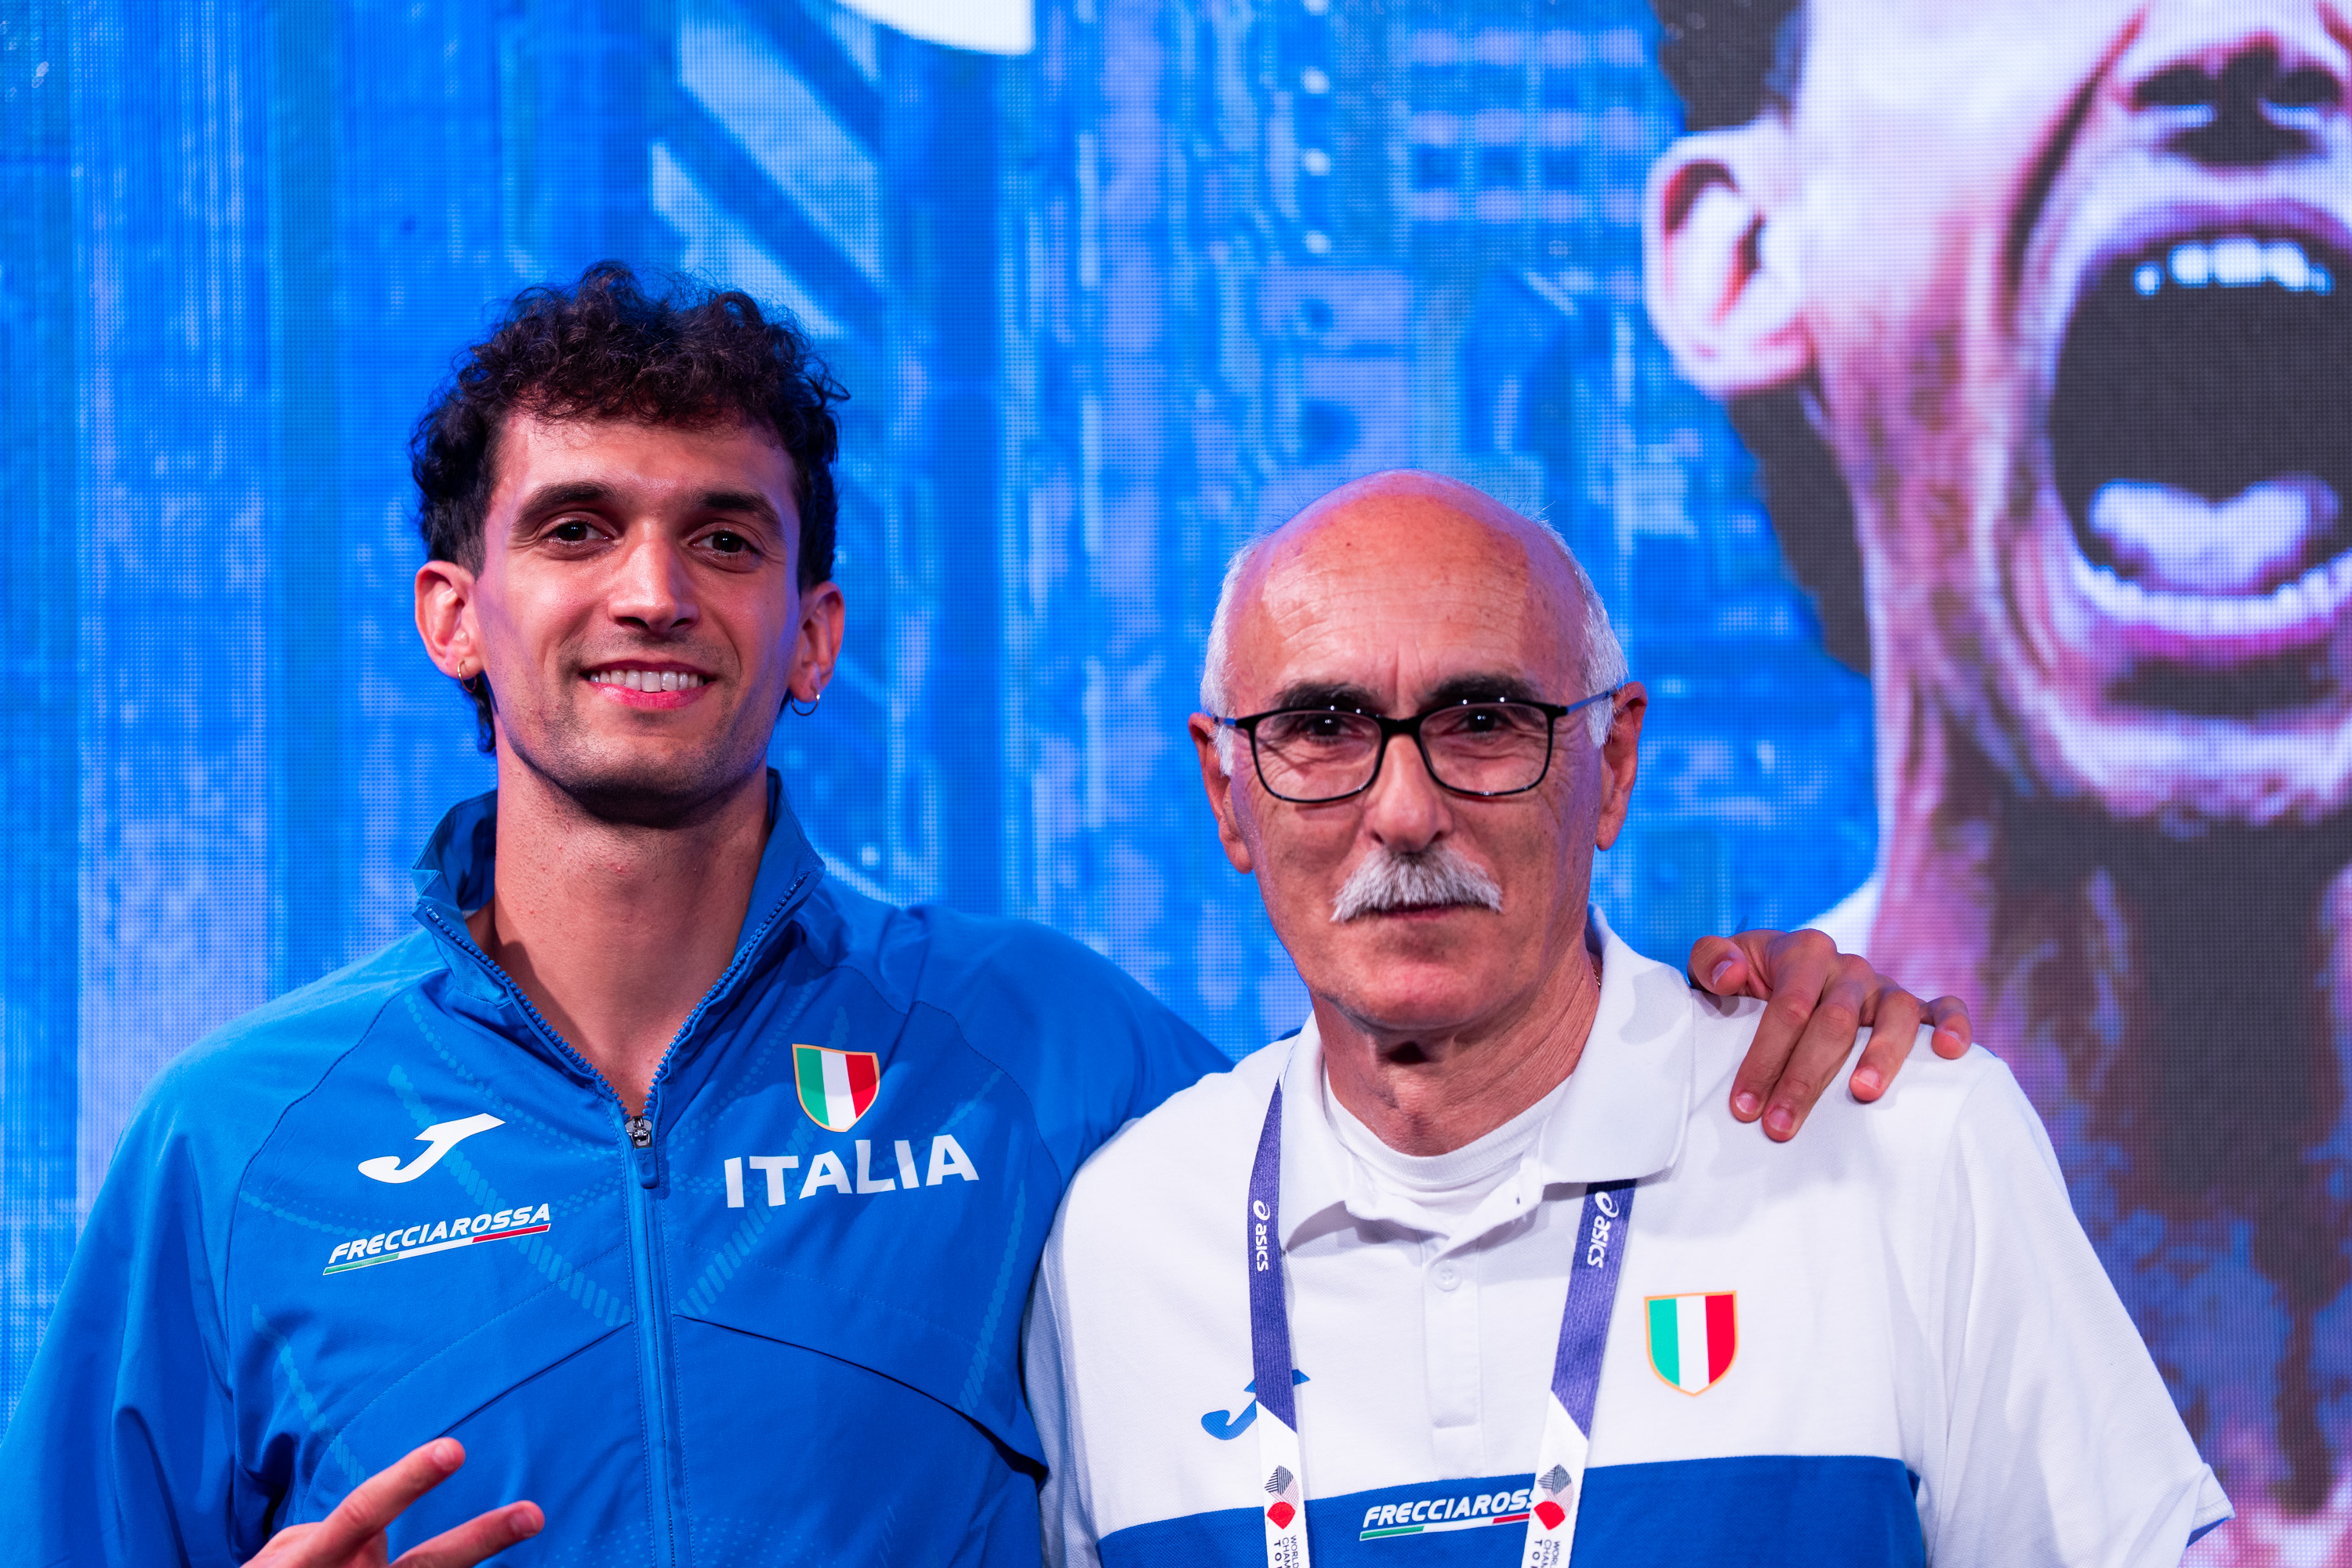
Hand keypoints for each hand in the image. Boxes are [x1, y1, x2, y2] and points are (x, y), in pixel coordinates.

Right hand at [243, 1438, 541, 1567]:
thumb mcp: (286, 1558)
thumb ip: (341, 1533)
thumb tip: (385, 1526)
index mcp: (319, 1558)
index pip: (366, 1512)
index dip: (409, 1481)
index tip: (454, 1449)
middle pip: (424, 1565)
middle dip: (480, 1540)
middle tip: (533, 1514)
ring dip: (480, 1555)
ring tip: (529, 1526)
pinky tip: (494, 1559)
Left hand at [1687, 928, 1971, 1141]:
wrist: (1778, 974)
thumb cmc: (1746, 982)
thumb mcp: (1716, 964)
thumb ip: (1711, 960)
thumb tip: (1732, 975)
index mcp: (1803, 952)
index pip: (1787, 1008)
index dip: (1765, 1058)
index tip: (1745, 1106)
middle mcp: (1848, 967)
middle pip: (1834, 1022)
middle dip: (1805, 1078)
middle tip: (1781, 1126)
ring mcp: (1883, 986)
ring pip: (1894, 1014)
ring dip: (1882, 1056)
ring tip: (1863, 1094)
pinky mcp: (1914, 1006)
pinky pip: (1944, 1006)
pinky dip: (1953, 1024)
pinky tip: (1950, 1053)